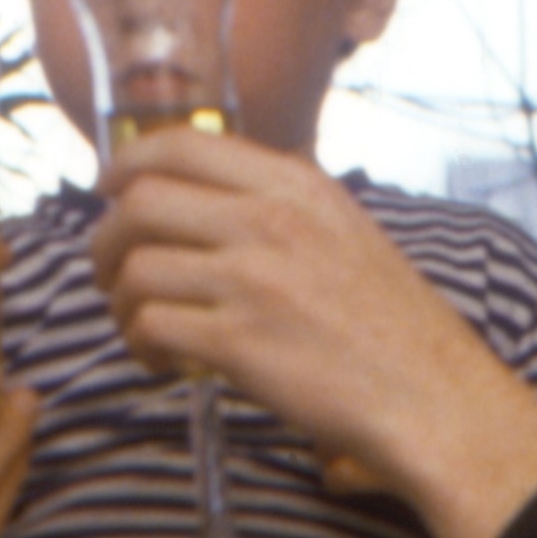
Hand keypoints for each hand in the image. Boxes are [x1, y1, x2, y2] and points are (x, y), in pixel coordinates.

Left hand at [90, 127, 536, 537]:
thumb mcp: (342, 230)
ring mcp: (252, 280)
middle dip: (105, 240)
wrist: (431, 393)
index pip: (181, 144)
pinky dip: (140, 347)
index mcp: (294, 185)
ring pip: (135, 269)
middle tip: (110, 273)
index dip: (127, 163)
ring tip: (141, 328)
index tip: (108, 188)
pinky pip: (150, 327)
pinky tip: (162, 362)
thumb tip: (199, 198)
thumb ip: (277, 206)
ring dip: (121, 303)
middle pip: (140, 203)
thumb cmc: (389, 323)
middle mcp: (269, 221)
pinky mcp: (238, 341)